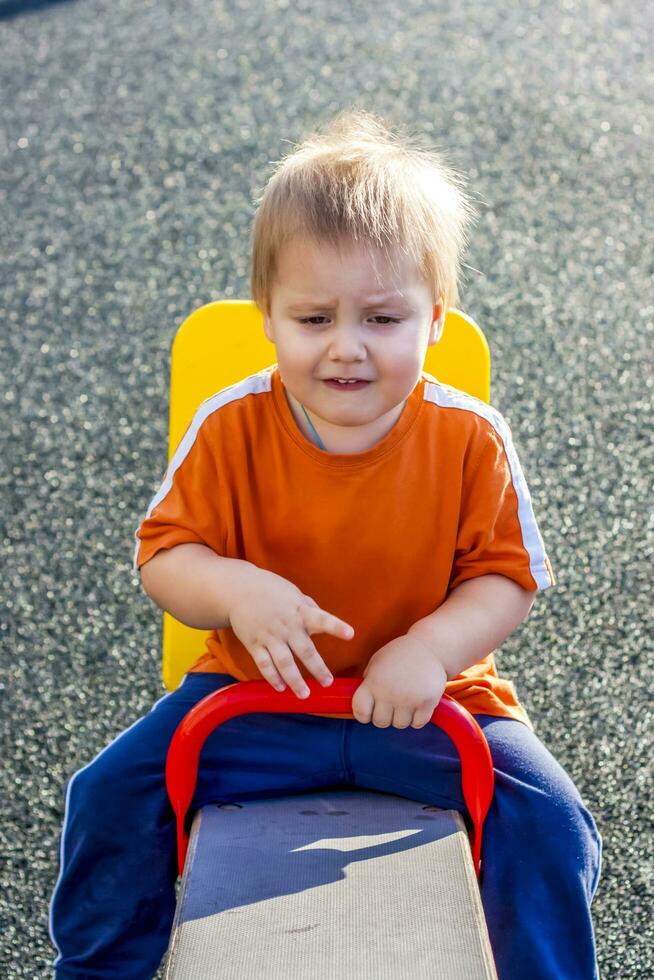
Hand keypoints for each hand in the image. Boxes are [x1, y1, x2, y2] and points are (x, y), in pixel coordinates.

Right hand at [227, 565, 353, 698]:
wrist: (239, 589)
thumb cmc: (272, 591)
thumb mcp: (295, 594)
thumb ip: (311, 609)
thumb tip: (324, 624)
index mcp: (301, 612)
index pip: (322, 619)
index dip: (336, 627)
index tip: (350, 634)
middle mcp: (287, 625)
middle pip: (304, 650)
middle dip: (317, 668)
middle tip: (327, 682)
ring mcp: (270, 635)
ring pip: (283, 662)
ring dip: (294, 680)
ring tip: (304, 694)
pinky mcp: (254, 643)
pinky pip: (264, 664)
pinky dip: (272, 677)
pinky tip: (281, 688)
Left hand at [352, 634, 447, 728]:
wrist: (430, 647)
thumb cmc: (400, 654)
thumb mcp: (377, 662)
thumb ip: (368, 682)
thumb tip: (361, 705)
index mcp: (374, 682)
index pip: (360, 711)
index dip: (363, 714)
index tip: (370, 710)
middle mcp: (389, 693)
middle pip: (380, 722)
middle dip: (385, 716)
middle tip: (392, 704)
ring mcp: (408, 699)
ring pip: (399, 725)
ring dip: (402, 717)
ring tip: (406, 701)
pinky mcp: (427, 703)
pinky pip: (417, 724)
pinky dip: (418, 718)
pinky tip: (418, 703)